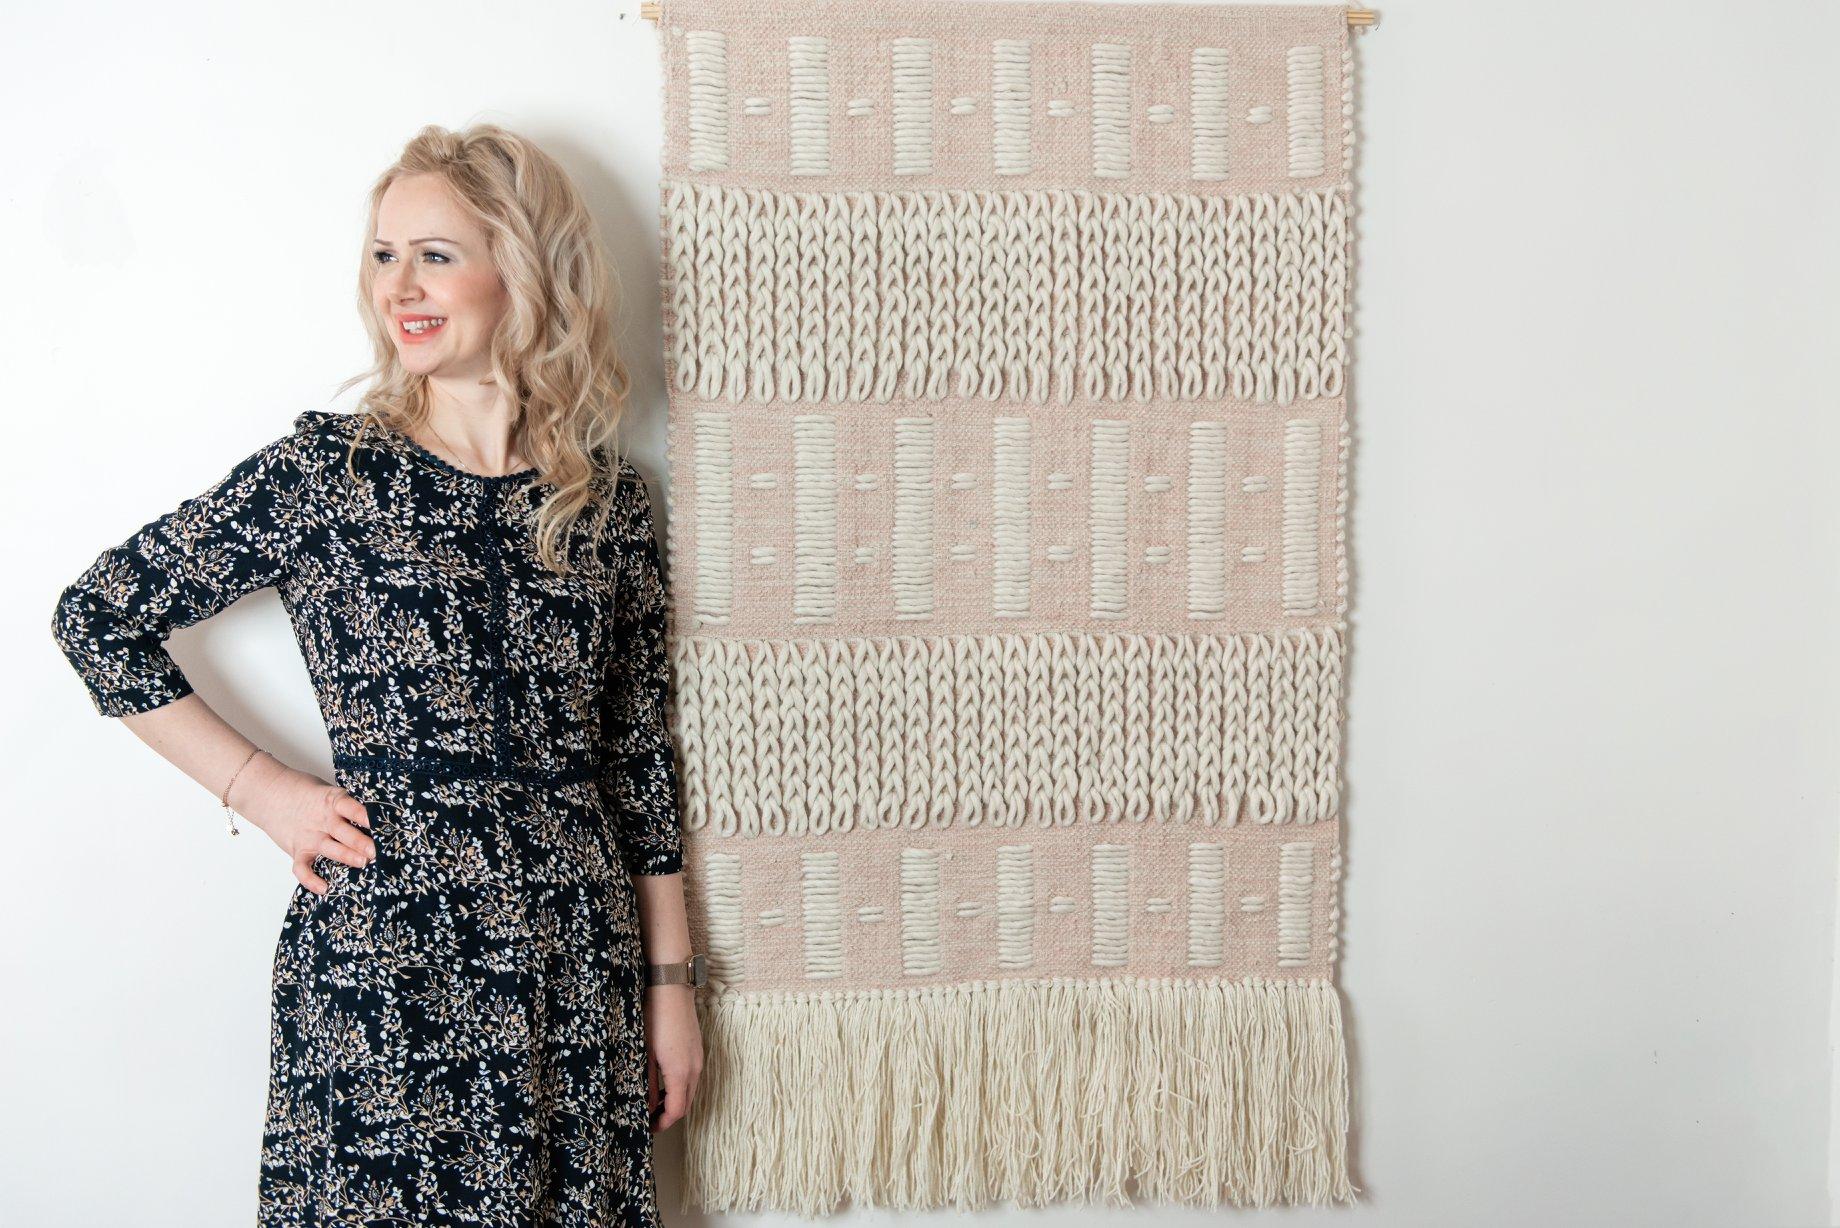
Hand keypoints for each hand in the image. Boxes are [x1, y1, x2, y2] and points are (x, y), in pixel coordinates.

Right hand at [230, 754, 374, 894]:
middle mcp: (322, 820)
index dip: (366, 816)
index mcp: (332, 801)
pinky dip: (311, 880)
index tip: (382, 824)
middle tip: (378, 851)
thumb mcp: (328, 791)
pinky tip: (325, 888)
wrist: (268, 791)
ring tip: (363, 862)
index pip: (351, 808)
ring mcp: (309, 836)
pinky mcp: (297, 849)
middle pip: (344, 831)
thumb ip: (346, 804)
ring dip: (347, 856)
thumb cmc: (304, 790)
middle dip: (362, 842)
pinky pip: (302, 868)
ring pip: (329, 848)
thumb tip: (378, 816)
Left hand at [643, 983, 703, 1132]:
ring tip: (653, 1101)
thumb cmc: (654, 1017)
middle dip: (669, 1115)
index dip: (662, 1124)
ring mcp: (698, 1057)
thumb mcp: (644, 1053)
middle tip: (648, 1118)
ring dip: (675, 1100)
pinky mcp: (697, 1048)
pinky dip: (680, 1087)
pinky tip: (663, 1081)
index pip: (676, 1111)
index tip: (647, 1128)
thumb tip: (646, 1106)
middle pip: (686, 1104)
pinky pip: (692, 1076)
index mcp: (681, 1072)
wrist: (671, 987)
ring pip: (690, 1090)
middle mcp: (695, 1068)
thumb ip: (648, 1083)